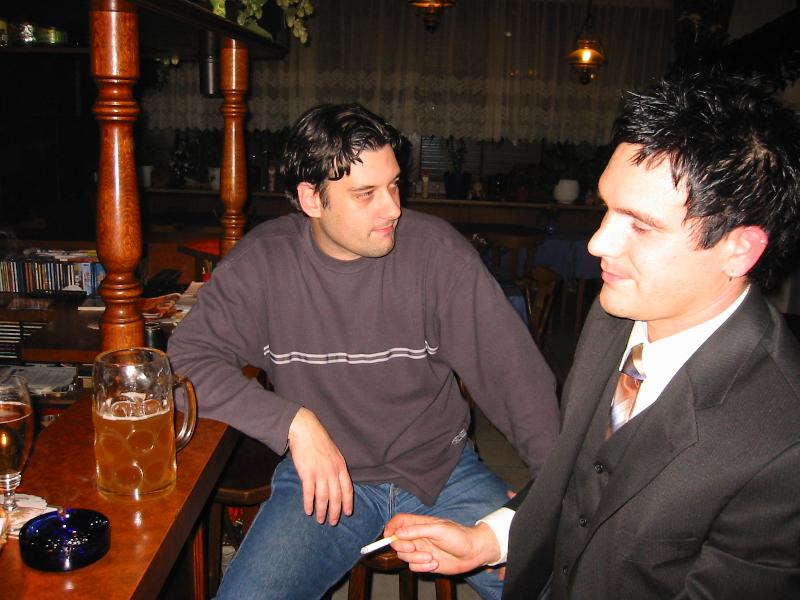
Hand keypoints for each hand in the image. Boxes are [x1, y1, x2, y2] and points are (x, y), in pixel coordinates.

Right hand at [288, 407, 352, 524]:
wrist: (305, 430)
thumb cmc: (319, 441)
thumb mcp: (334, 454)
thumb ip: (336, 468)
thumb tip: (336, 483)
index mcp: (341, 466)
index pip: (348, 489)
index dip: (348, 502)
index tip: (348, 513)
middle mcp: (332, 471)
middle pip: (336, 497)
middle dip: (335, 512)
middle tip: (333, 522)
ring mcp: (320, 473)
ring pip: (323, 498)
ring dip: (322, 511)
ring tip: (320, 520)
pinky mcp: (307, 473)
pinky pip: (309, 493)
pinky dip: (309, 503)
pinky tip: (308, 510)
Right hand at [384, 514, 500, 574]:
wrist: (474, 552)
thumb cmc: (459, 536)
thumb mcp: (438, 530)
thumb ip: (418, 530)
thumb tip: (399, 533)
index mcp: (420, 524)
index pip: (399, 522)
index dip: (391, 528)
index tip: (389, 536)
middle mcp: (418, 537)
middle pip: (397, 541)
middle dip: (402, 547)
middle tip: (413, 549)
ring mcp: (421, 550)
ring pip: (405, 557)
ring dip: (415, 559)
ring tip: (431, 557)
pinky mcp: (425, 563)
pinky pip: (414, 568)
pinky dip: (422, 567)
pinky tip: (434, 564)